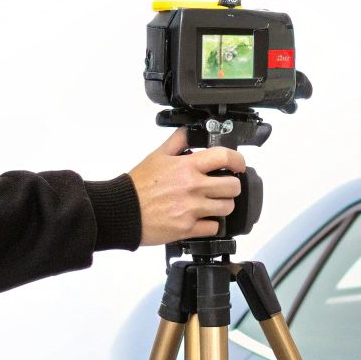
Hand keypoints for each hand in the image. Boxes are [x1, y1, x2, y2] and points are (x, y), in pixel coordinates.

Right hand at [128, 128, 247, 243]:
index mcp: (187, 167)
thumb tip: (190, 131)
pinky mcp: (187, 228)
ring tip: (213, 203)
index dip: (238, 160)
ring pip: (227, 207)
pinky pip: (214, 227)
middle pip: (233, 186)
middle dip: (231, 186)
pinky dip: (211, 224)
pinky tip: (203, 218)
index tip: (238, 165)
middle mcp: (192, 187)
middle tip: (223, 186)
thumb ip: (177, 142)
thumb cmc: (137, 186)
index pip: (225, 157)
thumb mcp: (157, 156)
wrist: (122, 211)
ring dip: (223, 205)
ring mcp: (191, 209)